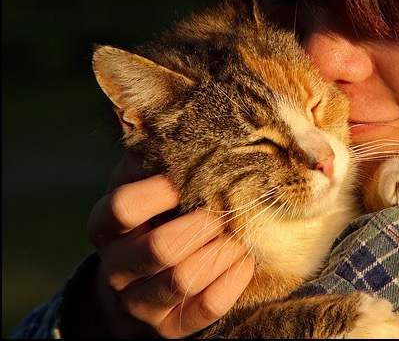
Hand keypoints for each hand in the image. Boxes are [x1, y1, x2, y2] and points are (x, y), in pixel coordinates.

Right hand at [86, 153, 254, 337]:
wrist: (141, 281)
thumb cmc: (153, 217)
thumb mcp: (145, 187)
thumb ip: (159, 162)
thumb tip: (193, 124)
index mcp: (105, 226)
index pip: (123, 207)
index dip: (161, 190)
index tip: (191, 177)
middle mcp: (117, 268)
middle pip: (159, 247)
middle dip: (203, 224)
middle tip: (226, 207)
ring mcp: (141, 302)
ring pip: (184, 279)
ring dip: (222, 250)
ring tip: (240, 231)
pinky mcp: (170, 328)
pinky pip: (208, 306)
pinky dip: (234, 278)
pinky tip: (245, 258)